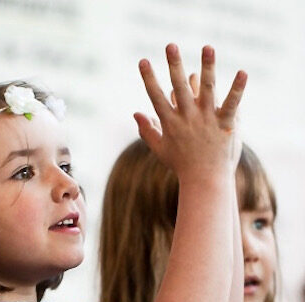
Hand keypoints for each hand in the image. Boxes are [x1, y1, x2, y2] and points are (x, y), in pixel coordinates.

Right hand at [134, 44, 245, 179]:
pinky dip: (238, 88)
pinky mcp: (225, 123)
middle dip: (174, 65)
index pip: (156, 96)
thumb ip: (147, 130)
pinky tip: (242, 72)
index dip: (149, 78)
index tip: (142, 61)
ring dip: (208, 67)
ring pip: (207, 89)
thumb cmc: (181, 165)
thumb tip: (136, 113)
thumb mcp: (160, 148)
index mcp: (170, 123)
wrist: (204, 180)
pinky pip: (232, 103)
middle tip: (170, 45)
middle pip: (179, 87)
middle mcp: (187, 118)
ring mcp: (207, 119)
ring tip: (207, 47)